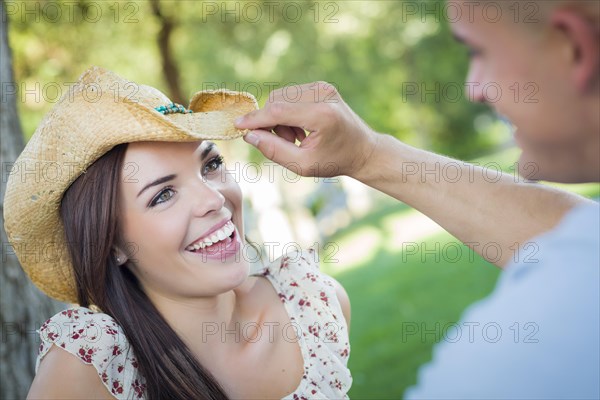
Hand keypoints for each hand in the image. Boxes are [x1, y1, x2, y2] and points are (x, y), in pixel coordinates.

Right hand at [234, 81, 378, 177]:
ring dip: (280, 118)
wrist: (363, 150)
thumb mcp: (303, 165)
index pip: (278, 111)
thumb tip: (249, 135)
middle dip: (271, 122)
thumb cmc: (334, 160)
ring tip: (296, 137)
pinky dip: (288, 112)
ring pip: (281, 97)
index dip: (255, 119)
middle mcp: (323, 94)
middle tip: (286, 142)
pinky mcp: (322, 86)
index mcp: (321, 115)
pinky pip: (290, 95)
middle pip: (276, 101)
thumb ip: (274, 150)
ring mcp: (323, 87)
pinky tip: (302, 128)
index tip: (237, 126)